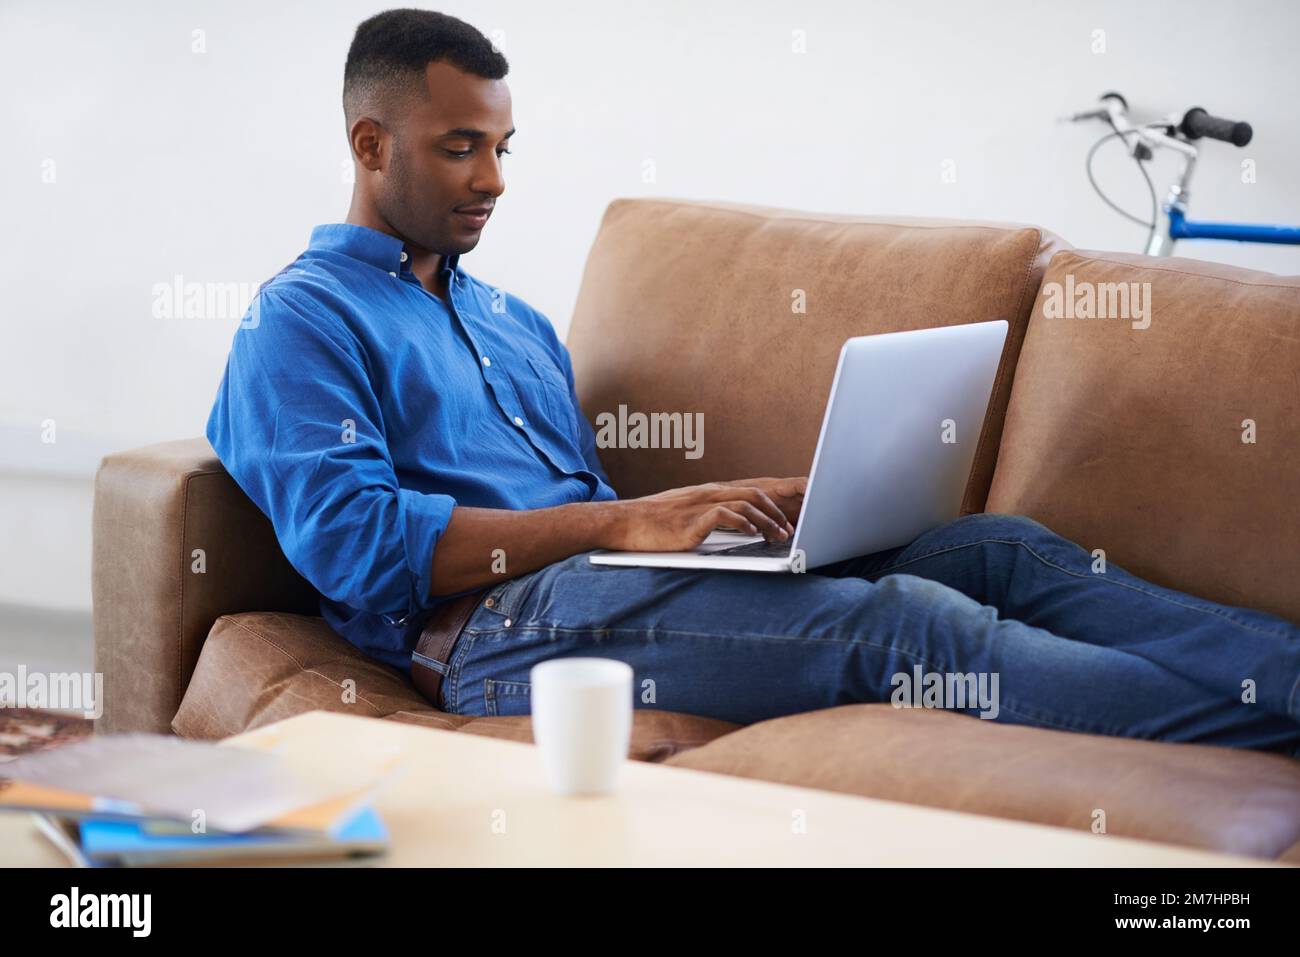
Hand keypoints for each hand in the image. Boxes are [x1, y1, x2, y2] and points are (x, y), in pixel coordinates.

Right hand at [605, 477, 806, 551]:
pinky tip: (751, 534)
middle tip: (788, 531)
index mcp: (708, 492)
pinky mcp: (691, 521)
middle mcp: (707, 494)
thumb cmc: (651, 522)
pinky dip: (743, 524)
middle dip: (776, 513)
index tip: (784, 522)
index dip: (772, 506)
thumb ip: (707, 517)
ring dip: (766, 521)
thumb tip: (728, 528)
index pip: (749, 493)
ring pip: (745, 505)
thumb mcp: (685, 515)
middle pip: (754, 495)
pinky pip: (724, 515)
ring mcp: (699, 505)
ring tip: (776, 536)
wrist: (624, 522)